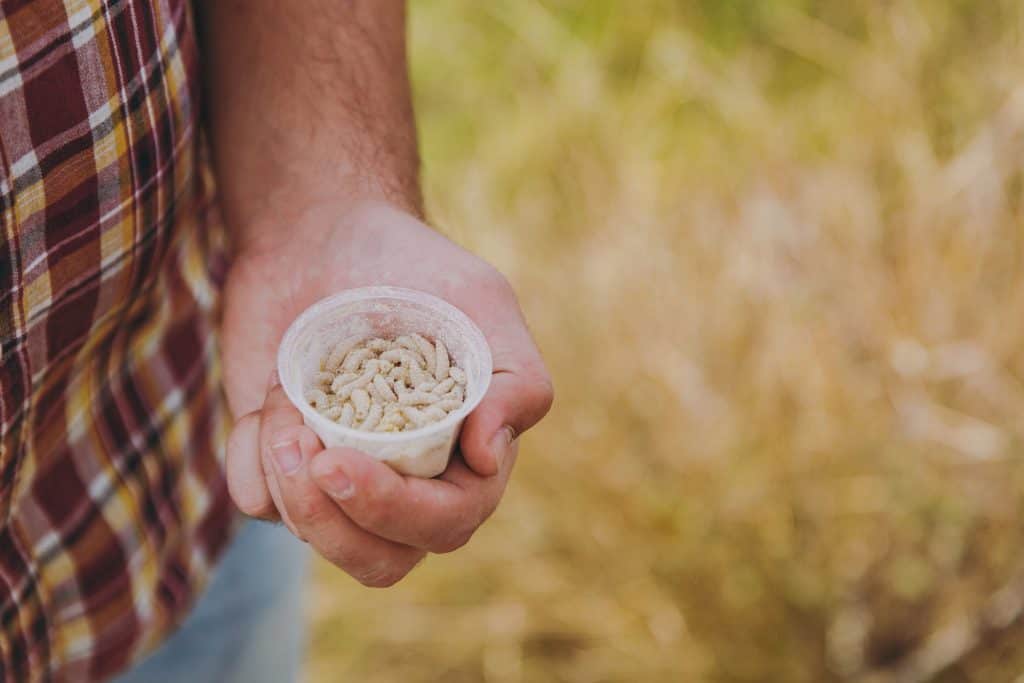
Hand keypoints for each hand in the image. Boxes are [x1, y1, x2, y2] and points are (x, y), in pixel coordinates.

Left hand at [220, 201, 553, 585]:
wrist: (324, 232)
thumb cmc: (415, 266)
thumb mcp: (481, 302)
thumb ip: (513, 381)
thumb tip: (487, 458)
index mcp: (464, 455)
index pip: (446, 522)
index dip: (395, 510)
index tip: (337, 460)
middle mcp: (406, 478)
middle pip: (380, 560)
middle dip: (333, 521)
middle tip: (302, 449)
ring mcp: (340, 475)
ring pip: (314, 536)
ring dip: (287, 477)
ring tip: (287, 396)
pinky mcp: (282, 462)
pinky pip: (256, 502)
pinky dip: (251, 460)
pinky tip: (270, 400)